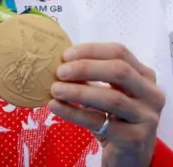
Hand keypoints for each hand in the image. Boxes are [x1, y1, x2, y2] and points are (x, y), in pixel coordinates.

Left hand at [48, 43, 164, 166]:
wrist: (128, 158)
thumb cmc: (114, 119)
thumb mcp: (107, 93)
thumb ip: (92, 77)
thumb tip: (61, 61)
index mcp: (144, 76)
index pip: (119, 52)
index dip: (91, 50)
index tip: (65, 55)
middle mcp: (151, 95)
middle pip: (119, 71)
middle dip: (85, 68)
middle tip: (60, 72)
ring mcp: (146, 118)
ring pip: (111, 98)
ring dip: (77, 92)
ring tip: (54, 90)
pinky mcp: (135, 138)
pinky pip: (100, 121)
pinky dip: (74, 112)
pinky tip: (55, 106)